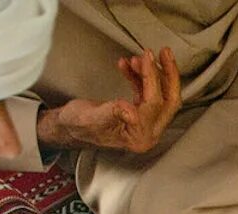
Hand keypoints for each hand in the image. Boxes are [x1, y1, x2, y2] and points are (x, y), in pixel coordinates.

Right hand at [37, 47, 181, 153]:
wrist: (69, 127)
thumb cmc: (77, 126)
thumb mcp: (91, 118)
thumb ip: (111, 113)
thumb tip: (129, 111)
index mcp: (139, 137)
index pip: (154, 105)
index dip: (151, 78)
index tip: (146, 58)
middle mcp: (148, 134)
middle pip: (168, 102)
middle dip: (168, 75)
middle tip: (164, 53)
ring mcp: (146, 125)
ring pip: (161, 95)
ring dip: (152, 73)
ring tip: (139, 57)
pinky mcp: (141, 115)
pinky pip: (147, 93)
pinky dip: (140, 77)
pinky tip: (128, 65)